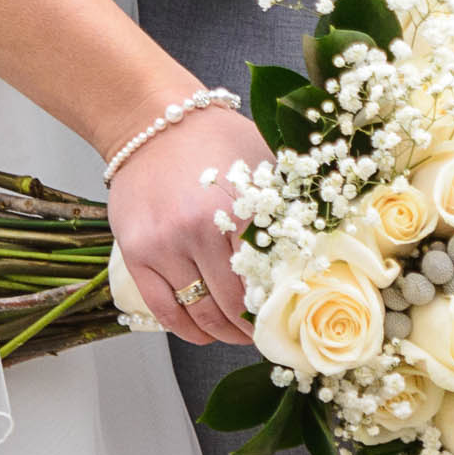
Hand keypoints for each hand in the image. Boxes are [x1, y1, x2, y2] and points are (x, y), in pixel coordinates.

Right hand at [108, 108, 270, 346]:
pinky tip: (201, 331)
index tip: (288, 317)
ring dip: (222, 334)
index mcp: (239, 211)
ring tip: (236, 335)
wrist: (151, 119)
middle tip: (264, 333)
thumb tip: (318, 252)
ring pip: (200, 314)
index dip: (280, 306)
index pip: (267, 280)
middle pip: (234, 306)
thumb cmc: (213, 138)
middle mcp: (198, 231)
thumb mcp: (262, 162)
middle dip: (252, 328)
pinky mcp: (136, 253)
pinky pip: (164, 310)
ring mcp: (163, 245)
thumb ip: (286, 205)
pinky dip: (186, 329)